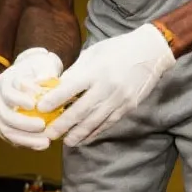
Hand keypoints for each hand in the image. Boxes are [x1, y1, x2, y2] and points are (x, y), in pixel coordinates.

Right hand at [0, 48, 63, 150]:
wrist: (32, 75)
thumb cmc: (39, 69)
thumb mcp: (44, 65)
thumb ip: (45, 73)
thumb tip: (44, 82)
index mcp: (3, 82)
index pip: (8, 94)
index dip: (19, 100)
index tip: (34, 105)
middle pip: (5, 115)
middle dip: (23, 123)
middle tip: (43, 126)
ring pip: (6, 129)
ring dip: (25, 138)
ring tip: (46, 142)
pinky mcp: (2, 126)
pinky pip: (10, 138)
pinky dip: (25, 143)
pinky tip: (41, 145)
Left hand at [39, 24, 174, 147]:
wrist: (151, 51)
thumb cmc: (117, 49)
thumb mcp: (92, 54)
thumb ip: (75, 72)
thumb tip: (55, 87)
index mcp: (95, 70)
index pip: (70, 88)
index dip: (54, 100)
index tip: (41, 109)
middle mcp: (107, 87)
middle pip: (81, 110)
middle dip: (63, 124)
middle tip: (48, 134)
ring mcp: (119, 99)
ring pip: (95, 121)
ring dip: (79, 133)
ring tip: (66, 142)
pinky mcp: (128, 106)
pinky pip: (109, 123)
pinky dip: (95, 132)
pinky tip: (85, 138)